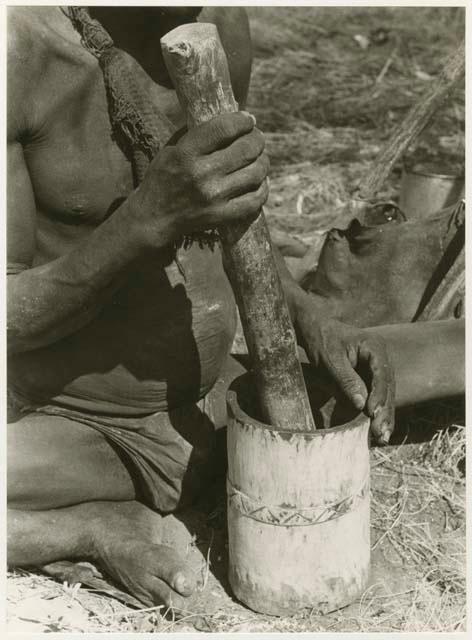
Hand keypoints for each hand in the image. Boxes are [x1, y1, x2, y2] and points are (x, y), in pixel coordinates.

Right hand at [128, 112, 268, 247]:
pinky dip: (262, 187)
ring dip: (263, 161)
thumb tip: (229, 118)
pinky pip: (255, 200)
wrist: (154, 218)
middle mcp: (201, 174)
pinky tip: (259, 181)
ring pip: (256, 173)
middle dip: (258, 139)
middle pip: (247, 149)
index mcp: (186, 153)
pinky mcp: (222, 216)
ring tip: (259, 158)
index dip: (243, 120)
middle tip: (257, 138)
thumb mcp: (171, 149)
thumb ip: (197, 133)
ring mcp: (213, 197)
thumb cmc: (163, 178)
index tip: (248, 119)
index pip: (224, 128)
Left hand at [295, 295, 394, 443]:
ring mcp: (378, 369)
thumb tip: (361, 404)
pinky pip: (378, 397)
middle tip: (381, 433)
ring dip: (385, 417)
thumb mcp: (331, 358)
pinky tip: (377, 431)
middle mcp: (382, 358)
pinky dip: (377, 414)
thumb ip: (346, 379)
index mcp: (375, 347)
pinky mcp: (372, 379)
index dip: (379, 395)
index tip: (373, 413)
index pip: (382, 373)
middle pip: (388, 388)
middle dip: (385, 411)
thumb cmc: (322, 340)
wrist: (316, 330)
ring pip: (386, 396)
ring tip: (382, 438)